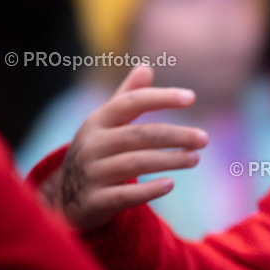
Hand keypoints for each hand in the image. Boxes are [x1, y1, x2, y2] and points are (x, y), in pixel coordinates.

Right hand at [52, 65, 207, 228]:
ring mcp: (91, 174)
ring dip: (170, 160)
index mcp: (97, 121)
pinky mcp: (94, 201)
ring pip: (136, 163)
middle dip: (176, 135)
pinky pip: (124, 195)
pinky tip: (170, 184)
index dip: (162, 98)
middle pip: (140, 134)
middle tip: (204, 139)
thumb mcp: (106, 123)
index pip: (132, 102)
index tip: (192, 97)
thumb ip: (127, 97)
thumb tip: (146, 67)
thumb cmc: (97, 152)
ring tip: (195, 159)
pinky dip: (148, 189)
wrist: (65, 197)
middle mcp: (92, 145)